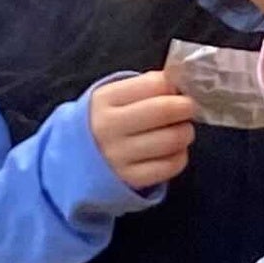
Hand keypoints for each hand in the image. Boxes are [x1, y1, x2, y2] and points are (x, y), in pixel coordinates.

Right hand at [88, 65, 197, 192]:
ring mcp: (119, 155)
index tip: (178, 90)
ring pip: (172, 139)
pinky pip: (171, 165)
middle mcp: (109, 127)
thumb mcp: (114, 97)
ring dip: (185, 132)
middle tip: (188, 109)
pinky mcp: (131, 179)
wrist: (75, 159)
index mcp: (105, 100)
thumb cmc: (106, 121)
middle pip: (165, 110)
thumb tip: (180, 85)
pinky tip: (173, 151)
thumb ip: (144, 87)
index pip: (155, 84)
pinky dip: (180, 155)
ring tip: (181, 130)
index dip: (174, 85)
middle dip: (186, 107)